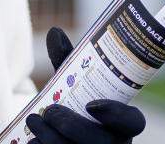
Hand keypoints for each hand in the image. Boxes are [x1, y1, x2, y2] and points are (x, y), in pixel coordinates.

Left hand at [25, 27, 145, 142]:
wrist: (66, 137)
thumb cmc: (75, 107)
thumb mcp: (74, 85)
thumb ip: (68, 61)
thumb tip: (54, 31)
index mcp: (122, 124)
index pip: (134, 122)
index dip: (116, 115)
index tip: (91, 104)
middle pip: (101, 143)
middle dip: (70, 126)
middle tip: (49, 111)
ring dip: (50, 138)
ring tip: (33, 121)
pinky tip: (30, 141)